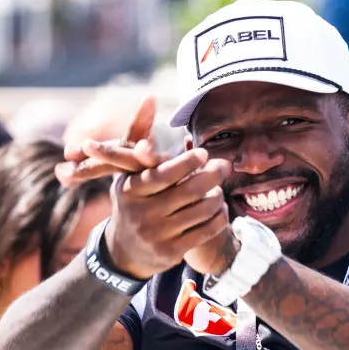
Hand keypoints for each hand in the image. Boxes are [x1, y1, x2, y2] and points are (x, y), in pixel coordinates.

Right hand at [59, 96, 232, 279]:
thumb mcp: (127, 169)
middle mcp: (142, 214)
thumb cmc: (131, 199)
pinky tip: (219, 209)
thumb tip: (149, 96)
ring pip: (201, 211)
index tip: (203, 152)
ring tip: (219, 189)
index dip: (187, 163)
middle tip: (224, 165)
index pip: (164, 174)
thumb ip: (138, 134)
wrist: (124, 251)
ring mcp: (157, 235)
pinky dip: (218, 218)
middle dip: (212, 176)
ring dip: (217, 197)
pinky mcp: (171, 253)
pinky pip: (206, 231)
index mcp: (131, 190)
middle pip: (188, 192)